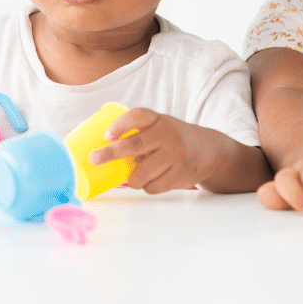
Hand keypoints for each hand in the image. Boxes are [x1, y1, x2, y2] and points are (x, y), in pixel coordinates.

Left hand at [87, 108, 212, 193]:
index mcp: (159, 120)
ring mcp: (175, 155)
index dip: (120, 124)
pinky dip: (147, 186)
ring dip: (133, 179)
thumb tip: (102, 150)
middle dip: (110, 153)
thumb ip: (139, 132)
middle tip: (94, 159)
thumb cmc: (173, 139)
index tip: (106, 136)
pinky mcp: (180, 174)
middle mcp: (167, 134)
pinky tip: (154, 179)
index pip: (138, 116)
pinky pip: (153, 187)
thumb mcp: (160, 126)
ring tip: (137, 175)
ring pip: (141, 173)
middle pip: (135, 145)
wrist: (208, 150)